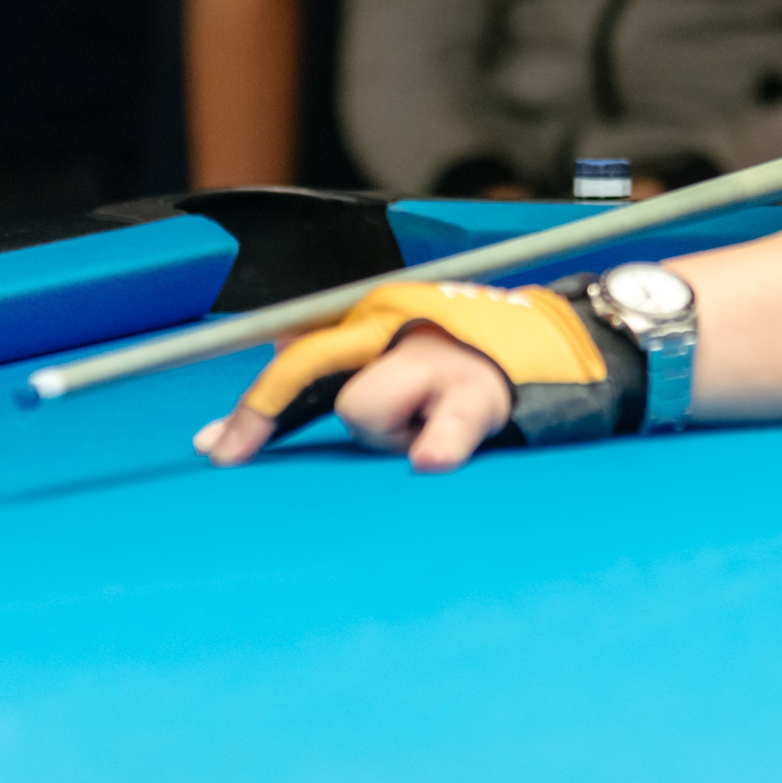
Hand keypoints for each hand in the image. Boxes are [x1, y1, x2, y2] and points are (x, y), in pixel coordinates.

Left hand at [190, 278, 619, 473]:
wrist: (566, 352)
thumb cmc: (467, 371)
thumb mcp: (402, 360)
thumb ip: (339, 374)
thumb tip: (244, 389)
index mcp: (379, 321)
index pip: (302, 358)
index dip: (256, 407)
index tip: (215, 451)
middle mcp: (401, 330)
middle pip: (319, 375)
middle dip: (265, 411)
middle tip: (224, 452)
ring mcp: (440, 360)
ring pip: (365, 409)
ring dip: (386, 435)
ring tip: (428, 434)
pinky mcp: (480, 396)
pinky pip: (447, 425)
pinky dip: (436, 442)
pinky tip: (427, 461)